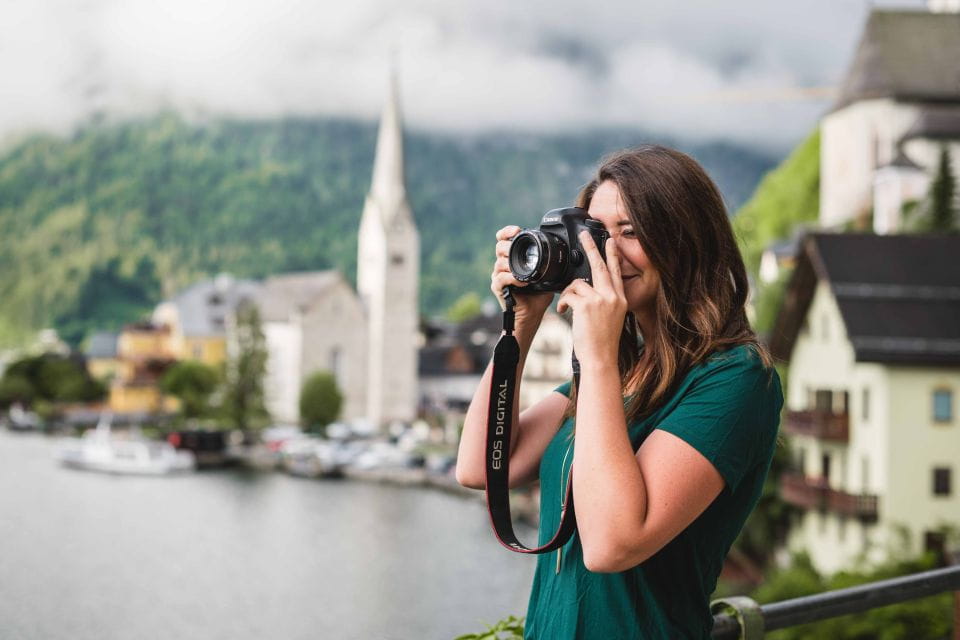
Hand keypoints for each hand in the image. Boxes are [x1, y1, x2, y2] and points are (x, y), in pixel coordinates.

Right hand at [491, 225, 553, 323]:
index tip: (516, 231)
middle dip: (508, 246)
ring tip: (526, 270)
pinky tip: (523, 282)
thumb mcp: (546, 275)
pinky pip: (501, 278)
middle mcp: (503, 265)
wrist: (531, 314)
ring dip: (512, 264)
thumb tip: (562, 253)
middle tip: (518, 250)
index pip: (503, 239)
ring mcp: (498, 275)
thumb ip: (548, 264)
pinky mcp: (497, 287)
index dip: (507, 232)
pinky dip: (512, 278)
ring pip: (499, 262)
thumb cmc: (538, 296)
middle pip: (499, 247)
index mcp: (514, 258)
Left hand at [556, 232, 626, 369]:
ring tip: (567, 307)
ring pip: (577, 283)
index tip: (610, 242)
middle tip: (584, 235)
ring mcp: (600, 300)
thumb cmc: (602, 343)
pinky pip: (569, 294)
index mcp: (620, 299)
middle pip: (600, 266)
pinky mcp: (586, 305)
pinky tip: (564, 312)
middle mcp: (613, 296)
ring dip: (568, 294)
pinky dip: (563, 302)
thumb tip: (585, 289)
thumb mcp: (610, 318)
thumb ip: (603, 301)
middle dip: (591, 247)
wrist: (601, 359)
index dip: (612, 255)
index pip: (616, 272)